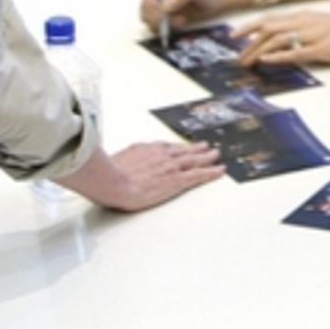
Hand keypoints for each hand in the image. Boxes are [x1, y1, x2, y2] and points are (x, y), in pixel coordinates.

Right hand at [61, 141, 223, 210]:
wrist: (114, 182)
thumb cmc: (109, 174)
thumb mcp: (113, 161)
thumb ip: (120, 160)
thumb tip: (113, 161)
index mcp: (147, 150)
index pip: (167, 148)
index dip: (177, 147)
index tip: (183, 146)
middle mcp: (162, 156)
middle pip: (184, 151)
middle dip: (197, 149)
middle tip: (208, 147)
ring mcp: (172, 167)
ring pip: (195, 160)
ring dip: (207, 157)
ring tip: (216, 155)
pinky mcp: (177, 181)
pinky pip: (199, 175)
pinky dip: (211, 172)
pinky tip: (220, 171)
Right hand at [139, 0, 234, 30]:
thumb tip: (165, 7)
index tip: (159, 9)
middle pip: (144, 4)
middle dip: (155, 15)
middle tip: (168, 20)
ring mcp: (158, 3)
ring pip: (147, 17)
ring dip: (161, 23)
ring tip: (180, 20)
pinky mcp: (163, 16)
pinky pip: (155, 26)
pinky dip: (166, 27)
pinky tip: (180, 22)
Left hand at [235, 11, 329, 66]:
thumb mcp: (324, 25)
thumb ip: (304, 30)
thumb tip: (285, 40)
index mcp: (305, 15)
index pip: (270, 18)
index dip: (249, 26)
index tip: (233, 35)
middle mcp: (306, 22)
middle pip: (268, 28)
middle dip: (248, 42)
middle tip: (236, 57)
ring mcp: (315, 34)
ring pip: (278, 39)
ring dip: (258, 51)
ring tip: (246, 62)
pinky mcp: (325, 48)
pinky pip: (297, 51)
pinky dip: (279, 56)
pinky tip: (267, 61)